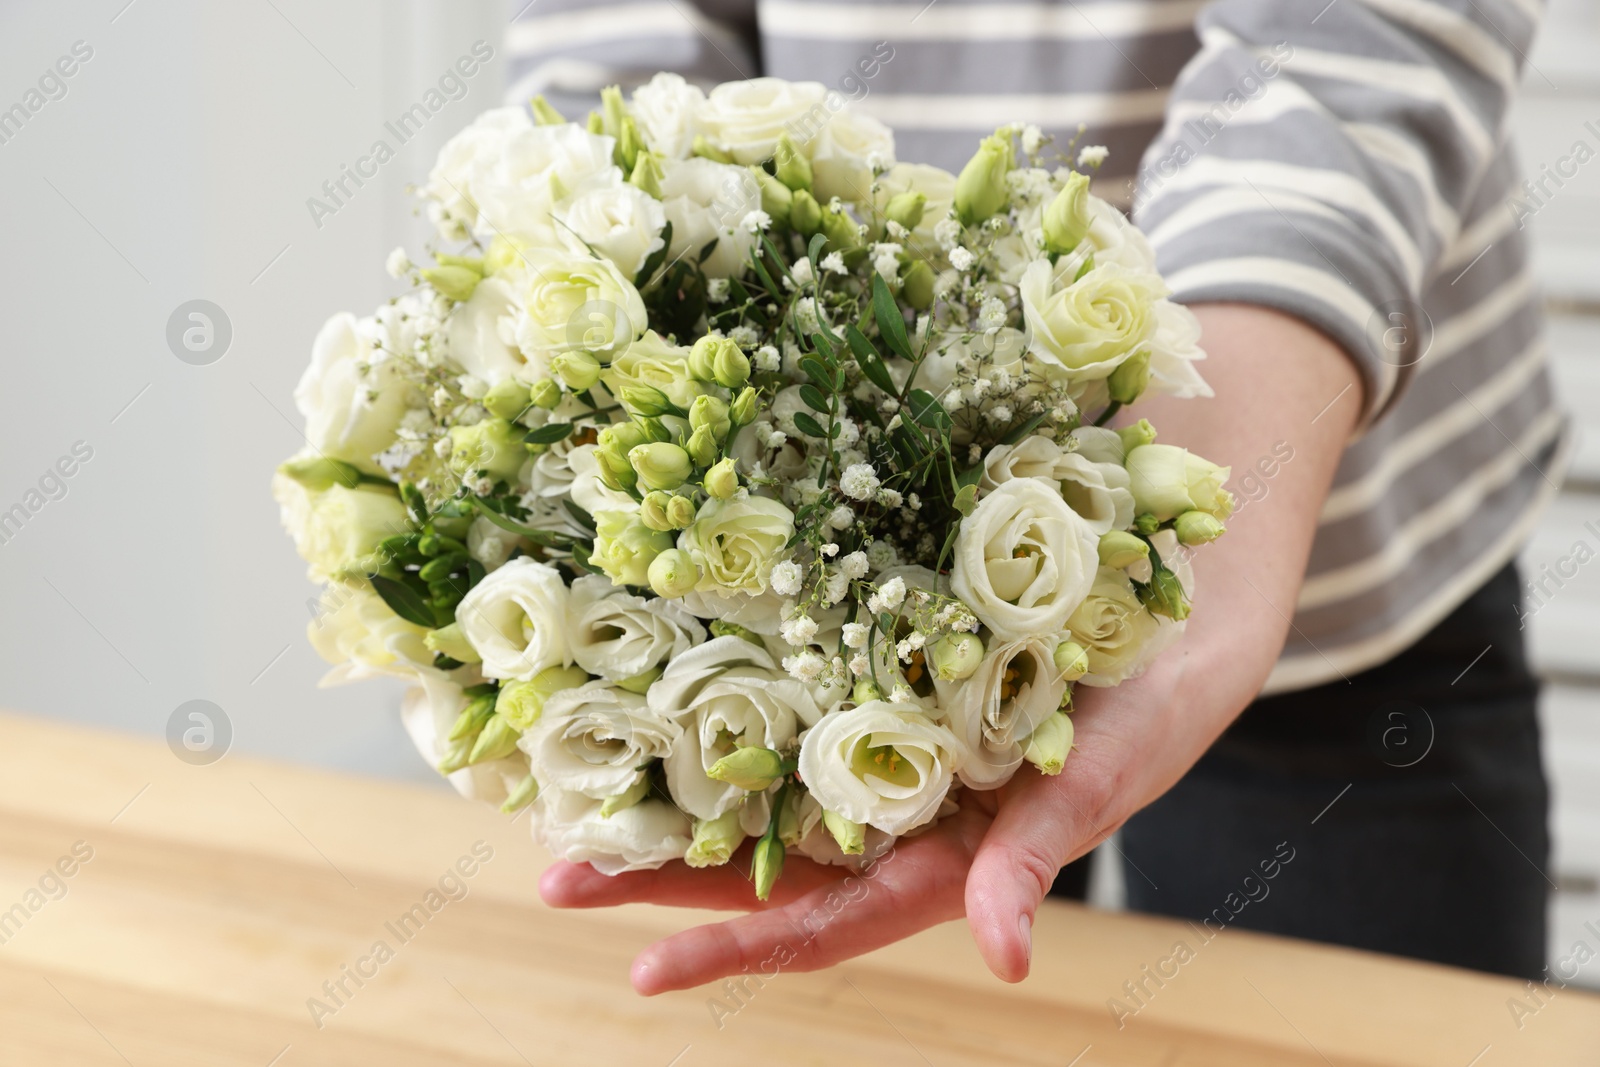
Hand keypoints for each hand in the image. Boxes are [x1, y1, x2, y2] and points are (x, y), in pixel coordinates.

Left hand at [542, 646, 1203, 992]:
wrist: (1168, 616)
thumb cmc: (1147, 713)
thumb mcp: (1095, 783)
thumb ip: (1037, 862)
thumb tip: (1006, 959)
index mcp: (941, 865)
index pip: (826, 923)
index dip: (738, 947)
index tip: (643, 966)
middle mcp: (897, 824)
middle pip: (766, 873)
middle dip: (665, 884)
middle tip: (556, 878)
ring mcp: (881, 761)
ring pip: (764, 803)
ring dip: (677, 811)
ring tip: (577, 810)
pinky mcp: (877, 696)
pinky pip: (788, 721)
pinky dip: (726, 730)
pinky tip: (662, 714)